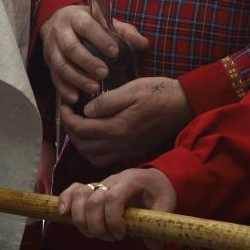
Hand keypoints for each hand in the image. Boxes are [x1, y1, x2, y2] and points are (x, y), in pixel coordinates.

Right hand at [40, 4, 148, 102]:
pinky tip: (75, 98)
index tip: (114, 52)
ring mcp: (51, 49)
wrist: (58, 21)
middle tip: (104, 73)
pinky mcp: (48, 64)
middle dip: (87, 61)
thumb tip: (143, 44)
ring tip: (94, 88)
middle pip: (70, 47)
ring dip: (77, 78)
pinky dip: (64, 89)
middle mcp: (60, 32)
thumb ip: (124, 31)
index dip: (100, 39)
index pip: (86, 26)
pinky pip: (54, 78)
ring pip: (60, 65)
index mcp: (76, 17)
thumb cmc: (88, 23)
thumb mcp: (104, 21)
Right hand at [57, 168, 175, 241]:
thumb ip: (159, 224)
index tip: (121, 235)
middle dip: (97, 225)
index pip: (113, 198)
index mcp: (132, 181)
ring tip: (94, 234)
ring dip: (81, 219)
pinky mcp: (93, 189)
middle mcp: (113, 180)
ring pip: (80, 195)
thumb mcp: (166, 204)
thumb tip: (154, 246)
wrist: (154, 178)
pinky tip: (64, 215)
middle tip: (111, 238)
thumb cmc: (159, 191)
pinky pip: (73, 189)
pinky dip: (65, 200)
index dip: (112, 220)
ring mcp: (101, 183)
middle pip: (93, 200)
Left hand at [58, 76, 191, 171]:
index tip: (64, 104)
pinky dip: (95, 152)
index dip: (67, 117)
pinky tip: (96, 138)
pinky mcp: (134, 150)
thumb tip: (87, 110)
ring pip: (93, 156)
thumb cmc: (159, 93)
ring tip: (80, 127)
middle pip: (83, 146)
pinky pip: (107, 159)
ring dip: (81, 144)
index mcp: (117, 127)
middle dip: (71, 131)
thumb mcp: (132, 89)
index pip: (81, 129)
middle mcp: (120, 143)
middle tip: (69, 114)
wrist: (184, 105)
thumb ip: (107, 101)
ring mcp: (127, 149)